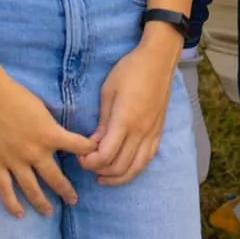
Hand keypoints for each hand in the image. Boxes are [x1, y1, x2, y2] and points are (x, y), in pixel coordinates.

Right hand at [0, 72, 96, 217]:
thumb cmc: (16, 95)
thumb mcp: (43, 108)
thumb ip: (52, 127)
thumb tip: (63, 137)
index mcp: (49, 135)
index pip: (78, 147)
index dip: (90, 153)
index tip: (95, 160)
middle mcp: (34, 152)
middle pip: (55, 178)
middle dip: (67, 191)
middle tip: (74, 201)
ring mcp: (14, 161)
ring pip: (32, 189)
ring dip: (43, 203)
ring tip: (50, 212)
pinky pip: (5, 190)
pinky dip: (13, 204)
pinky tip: (20, 214)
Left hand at [80, 33, 179, 186]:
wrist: (158, 60)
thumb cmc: (130, 71)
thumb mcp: (108, 92)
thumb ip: (102, 122)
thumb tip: (94, 144)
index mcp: (125, 121)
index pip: (105, 156)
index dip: (89, 162)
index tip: (80, 156)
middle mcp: (141, 132)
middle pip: (119, 167)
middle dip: (99, 171)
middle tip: (87, 164)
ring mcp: (152, 134)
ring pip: (136, 169)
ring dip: (117, 178)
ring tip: (103, 177)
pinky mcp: (159, 132)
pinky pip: (148, 159)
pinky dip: (134, 170)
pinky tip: (124, 169)